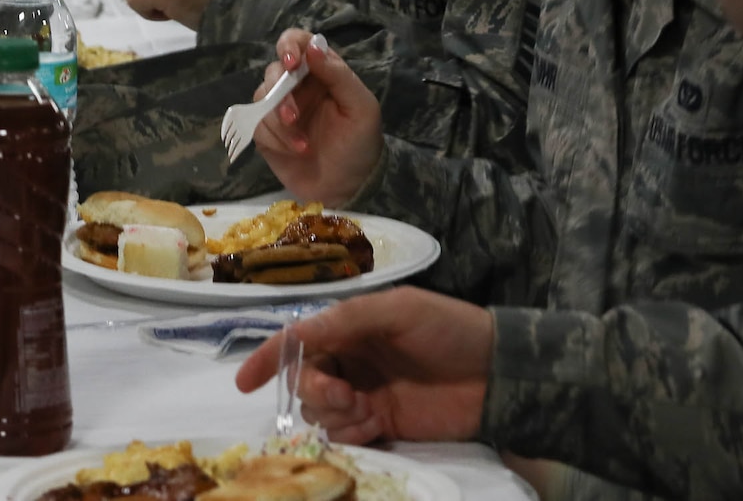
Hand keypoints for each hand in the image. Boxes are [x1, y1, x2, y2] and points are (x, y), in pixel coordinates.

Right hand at [236, 287, 492, 443]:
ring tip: (364, 409)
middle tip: (342, 394)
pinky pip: (345, 432)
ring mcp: (363, 393)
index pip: (296, 340)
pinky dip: (350, 432)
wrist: (498, 374)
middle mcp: (349, 360)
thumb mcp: (398, 310)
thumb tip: (297, 333)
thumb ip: (346, 320)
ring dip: (332, 412)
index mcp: (348, 327)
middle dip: (312, 388)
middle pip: (302, 379)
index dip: (266, 358)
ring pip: (319, 410)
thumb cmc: (449, 329)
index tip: (244, 382)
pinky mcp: (381, 423)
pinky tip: (374, 424)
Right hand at [251, 29, 384, 204]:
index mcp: (321, 72)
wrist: (348, 187)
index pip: (297, 41)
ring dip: (278, 122)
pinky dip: (275, 139)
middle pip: (273, 71)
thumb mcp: (361, 107)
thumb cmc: (360, 144)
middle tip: (293, 118)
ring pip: (261, 98)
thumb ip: (338, 75)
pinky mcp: (265, 132)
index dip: (289, 45)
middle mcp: (297, 85)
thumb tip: (312, 47)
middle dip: (281, 95)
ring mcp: (279, 108)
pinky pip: (256, 124)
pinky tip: (296, 151)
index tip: (292, 64)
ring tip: (302, 145)